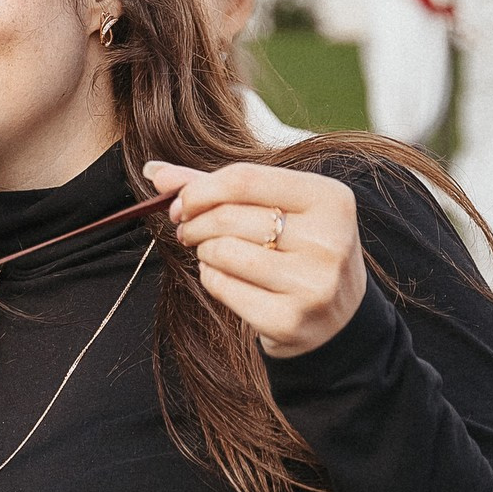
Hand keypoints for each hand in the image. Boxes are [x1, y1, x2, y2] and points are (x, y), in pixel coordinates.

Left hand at [146, 159, 365, 358]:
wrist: (338, 320)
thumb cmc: (297, 250)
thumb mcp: (276, 209)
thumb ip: (218, 187)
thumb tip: (155, 171)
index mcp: (330, 199)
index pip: (243, 179)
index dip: (198, 190)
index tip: (180, 204)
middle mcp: (328, 240)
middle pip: (227, 217)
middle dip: (194, 223)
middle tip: (188, 230)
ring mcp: (312, 283)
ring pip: (221, 252)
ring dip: (202, 251)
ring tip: (211, 253)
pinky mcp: (289, 320)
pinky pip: (222, 287)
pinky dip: (210, 278)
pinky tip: (223, 276)